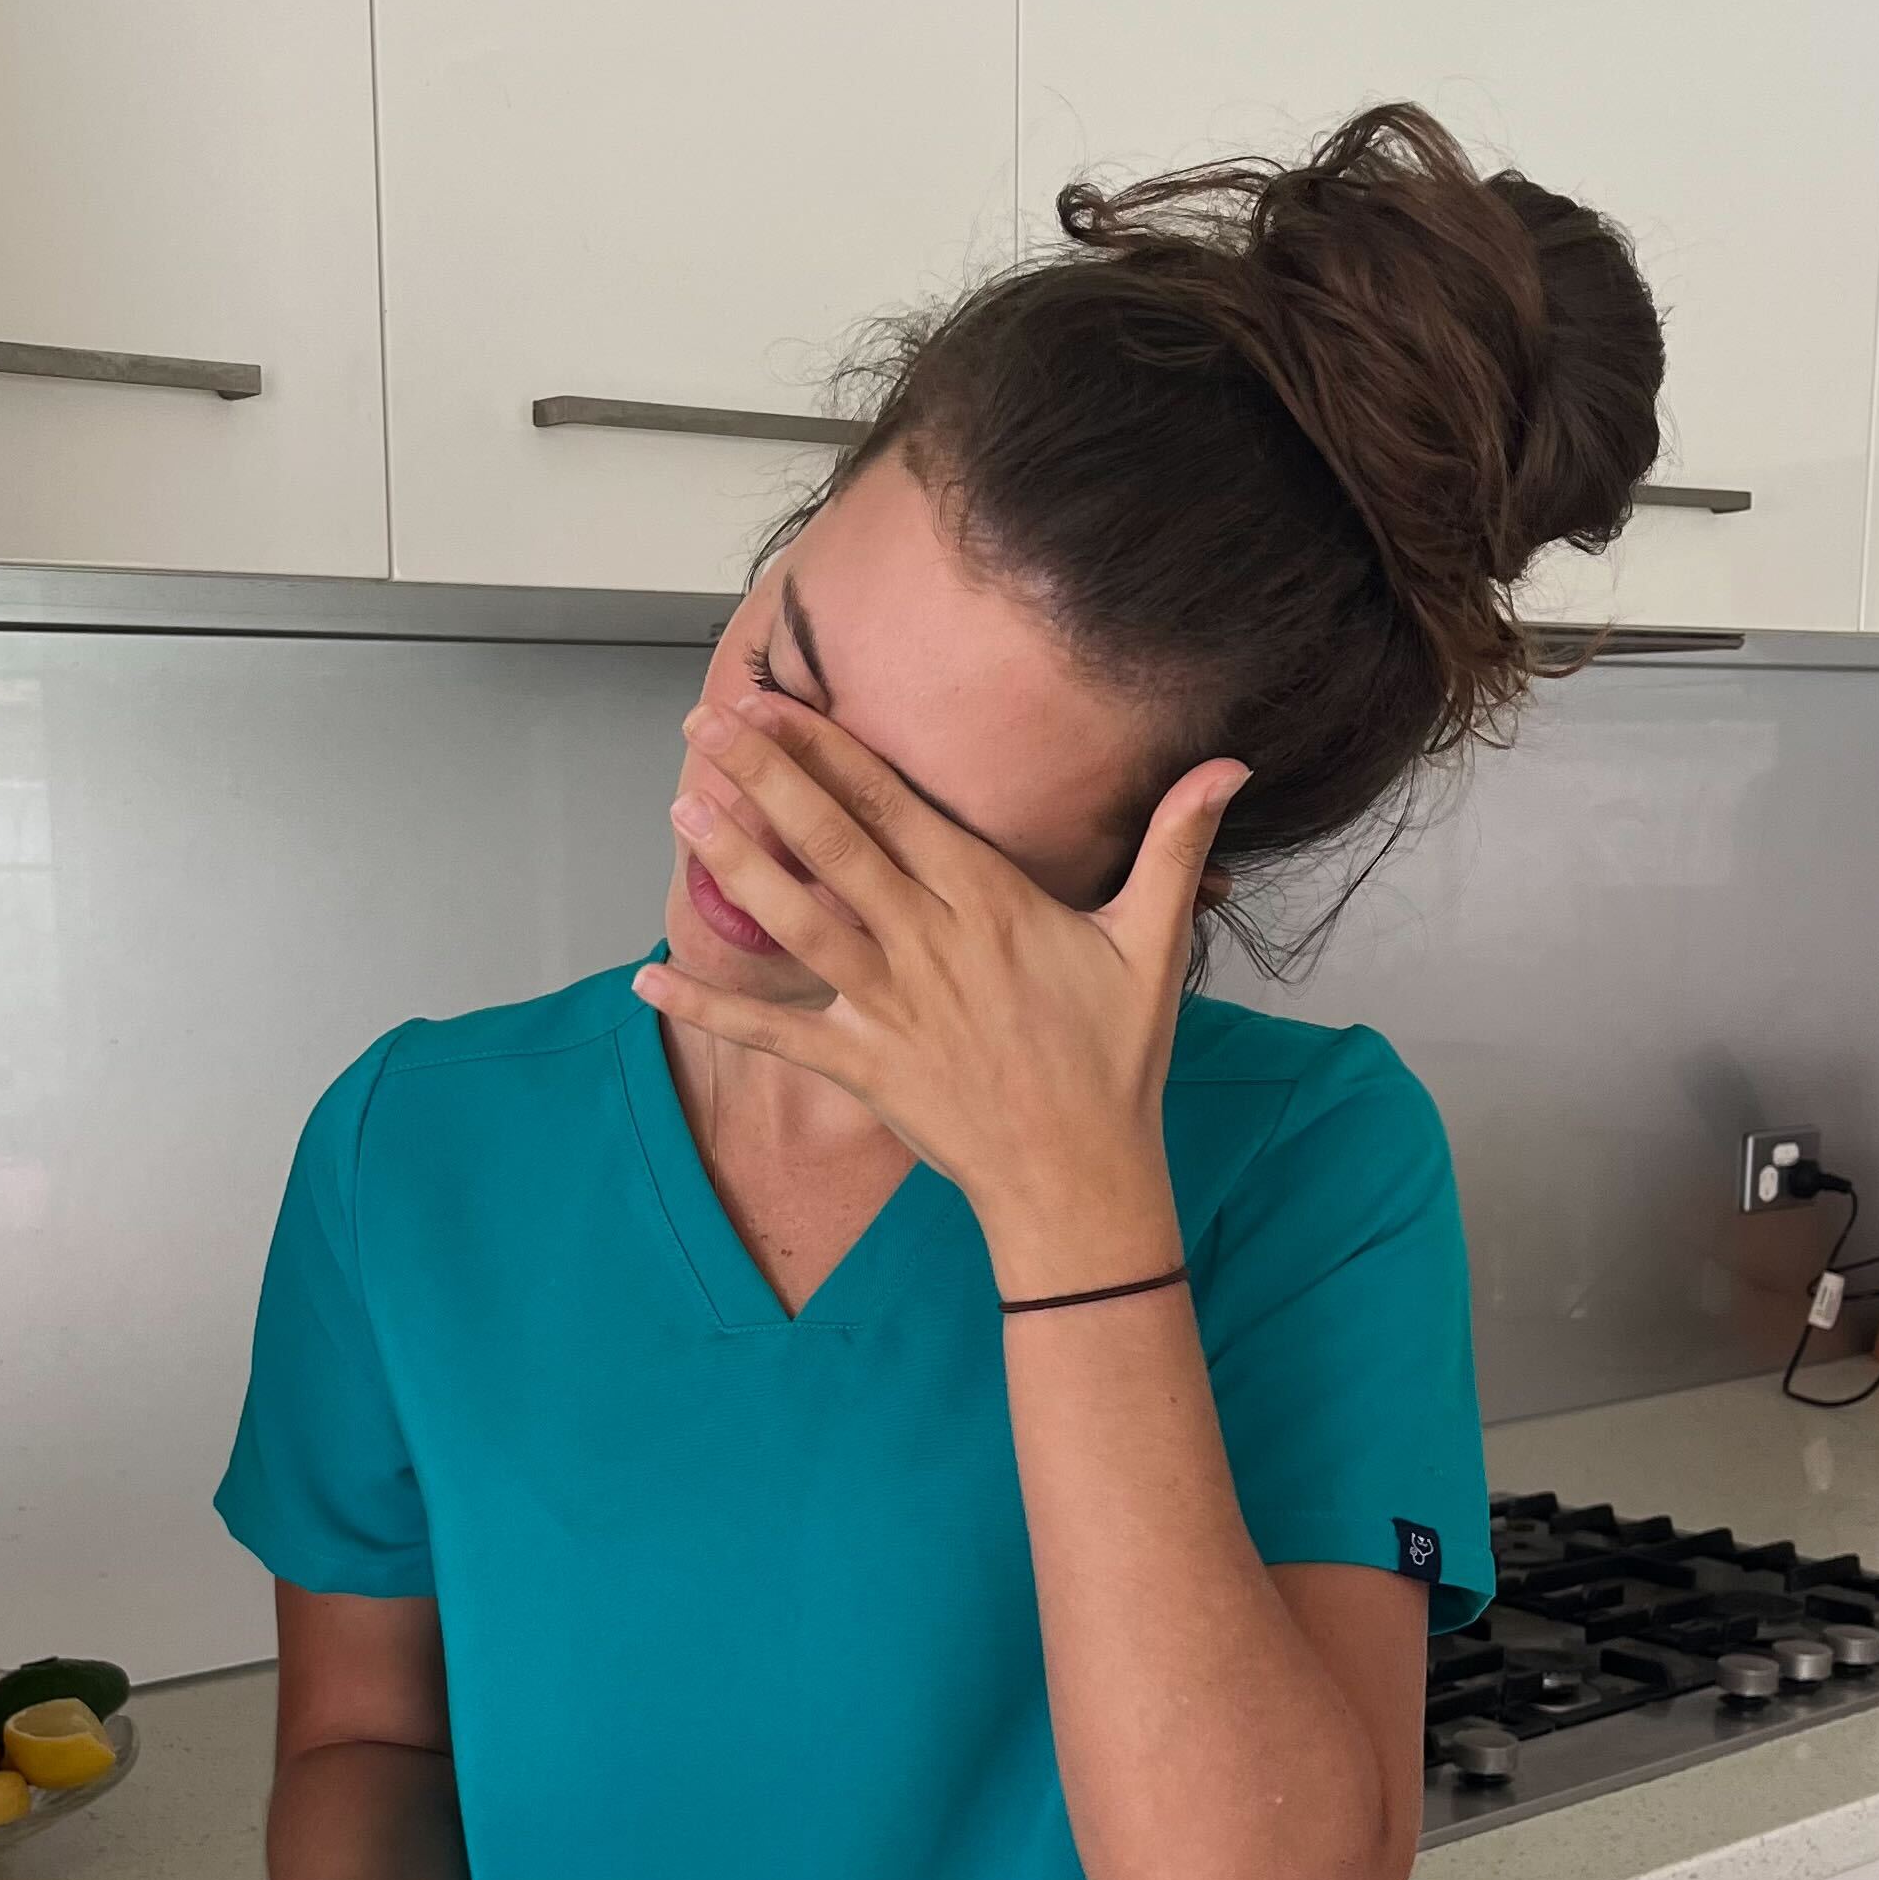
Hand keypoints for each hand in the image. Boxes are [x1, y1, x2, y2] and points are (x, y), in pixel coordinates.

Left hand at [640, 690, 1247, 1294]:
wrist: (1082, 1179)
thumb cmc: (1116, 1063)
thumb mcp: (1153, 946)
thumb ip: (1175, 845)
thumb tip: (1230, 764)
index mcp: (990, 903)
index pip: (896, 806)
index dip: (830, 749)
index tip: (778, 700)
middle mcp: (931, 944)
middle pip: (834, 844)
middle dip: (765, 776)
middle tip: (709, 720)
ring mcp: (892, 1007)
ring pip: (798, 919)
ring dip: (736, 861)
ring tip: (682, 804)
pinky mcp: (865, 1067)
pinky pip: (775, 1032)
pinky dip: (709, 1009)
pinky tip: (648, 978)